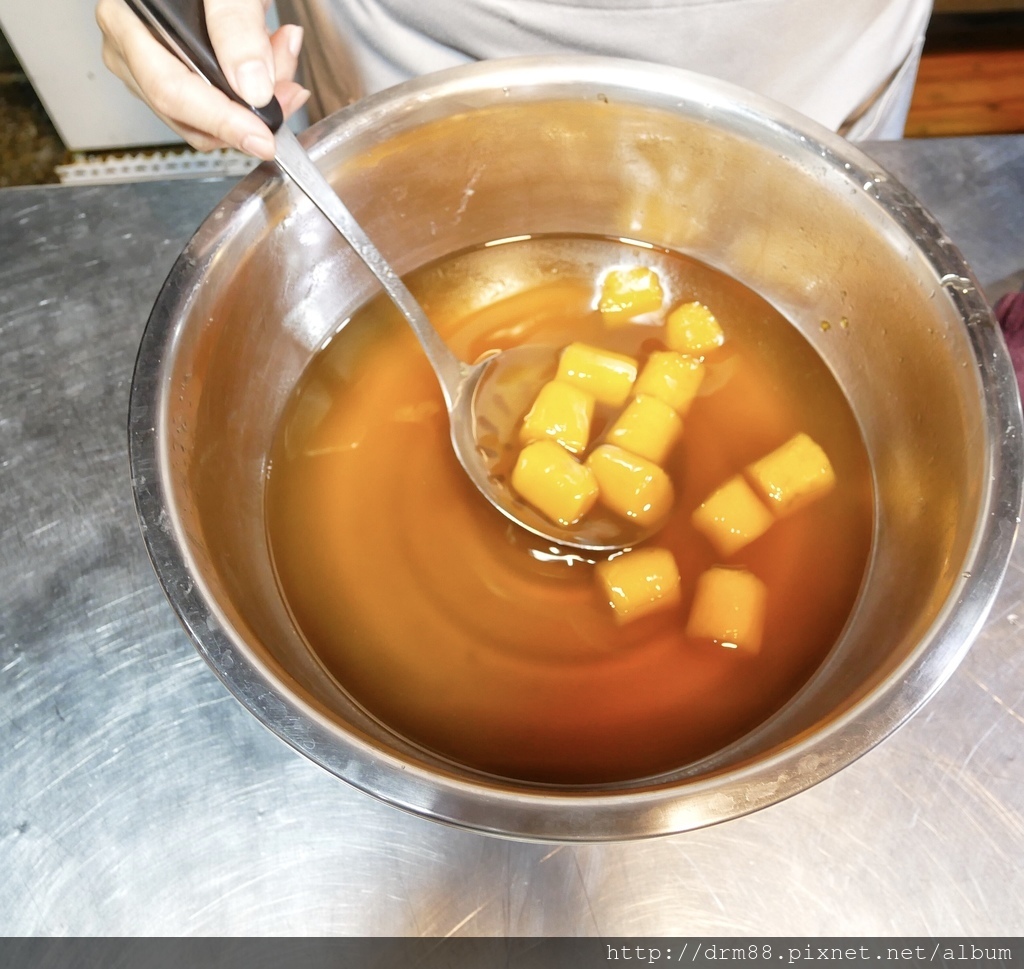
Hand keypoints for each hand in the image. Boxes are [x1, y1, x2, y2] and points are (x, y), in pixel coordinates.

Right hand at [96, 0, 309, 158]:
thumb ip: (237, 25)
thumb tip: (253, 88)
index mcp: (126, 16)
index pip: (168, 88)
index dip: (220, 120)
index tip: (262, 138)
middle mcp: (126, 45)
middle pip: (183, 112)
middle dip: (244, 116)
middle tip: (288, 96)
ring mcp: (142, 65)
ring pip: (198, 119)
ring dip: (250, 106)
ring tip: (283, 68)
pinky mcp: (168, 75)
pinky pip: (206, 108)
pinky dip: (245, 99)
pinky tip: (270, 71)